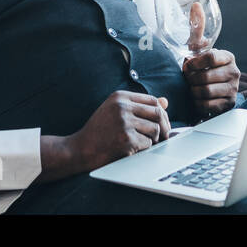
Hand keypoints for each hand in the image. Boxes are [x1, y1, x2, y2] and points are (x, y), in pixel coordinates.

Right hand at [47, 90, 170, 175]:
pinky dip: (144, 148)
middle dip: (164, 126)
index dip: (162, 113)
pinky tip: (131, 149)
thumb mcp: (115, 111)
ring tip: (142, 143)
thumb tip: (165, 101)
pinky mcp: (126, 139)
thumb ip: (139, 105)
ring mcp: (124, 122)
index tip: (162, 123)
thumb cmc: (99, 131)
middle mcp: (122, 106)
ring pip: (155, 129)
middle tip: (163, 137)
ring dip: (154, 139)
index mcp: (120, 97)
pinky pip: (147, 143)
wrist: (80, 149)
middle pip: (158, 113)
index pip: (153, 100)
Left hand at [183, 49, 239, 119]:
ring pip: (206, 91)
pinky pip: (207, 104)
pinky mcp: (229, 103)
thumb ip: (196, 52)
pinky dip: (198, 102)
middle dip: (192, 79)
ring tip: (192, 88)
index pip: (211, 58)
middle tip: (187, 79)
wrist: (219, 88)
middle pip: (206, 76)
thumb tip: (188, 61)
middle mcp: (233, 72)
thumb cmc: (208, 69)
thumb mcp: (204, 57)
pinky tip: (197, 98)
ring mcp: (233, 89)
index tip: (187, 66)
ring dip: (194, 91)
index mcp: (228, 58)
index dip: (195, 63)